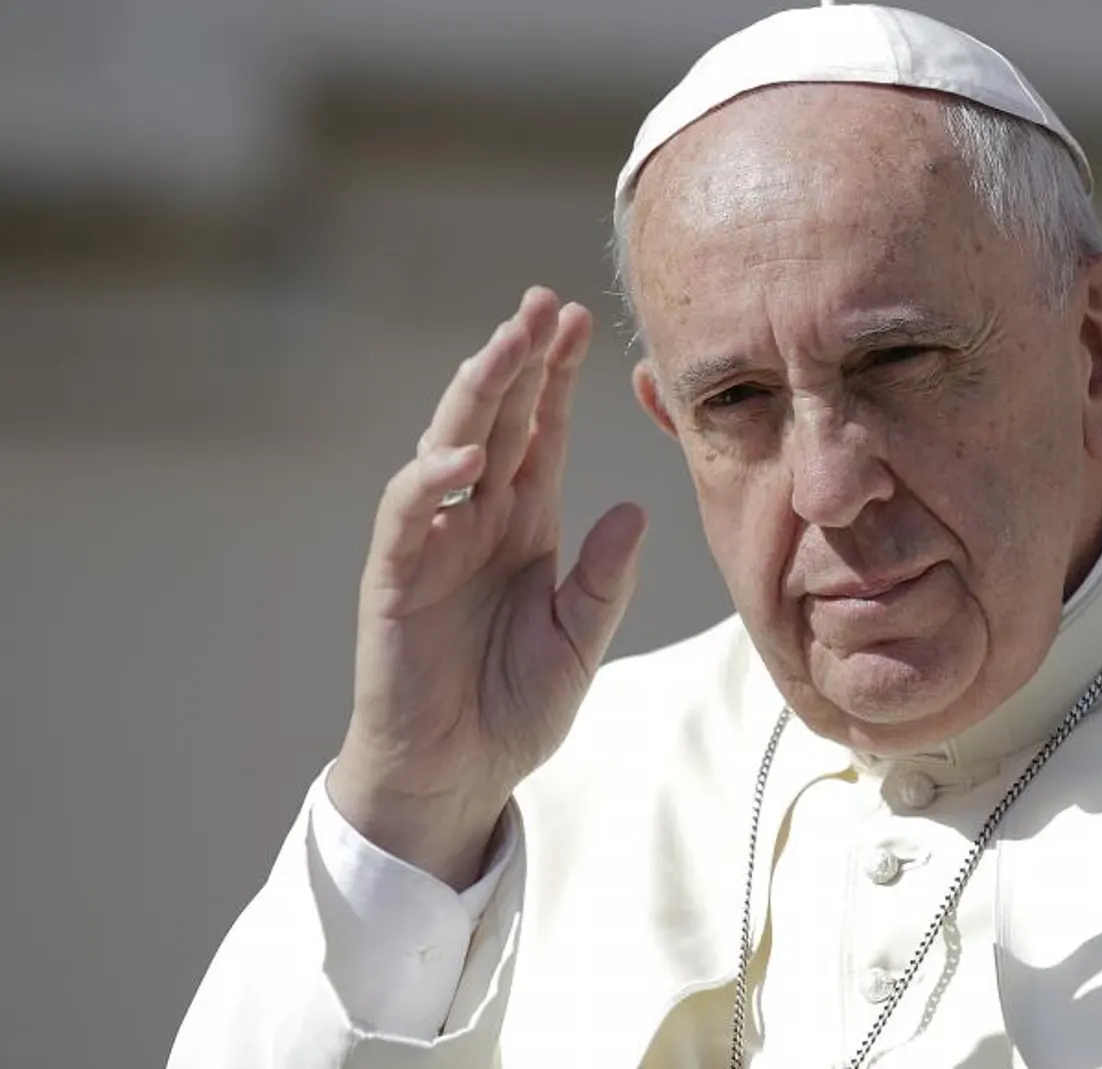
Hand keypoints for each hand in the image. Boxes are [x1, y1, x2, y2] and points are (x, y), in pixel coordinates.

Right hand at [328, 287, 646, 887]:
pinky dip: (431, 481)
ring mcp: (431, 543)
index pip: (541, 433)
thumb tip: (635, 509)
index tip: (581, 321)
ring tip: (506, 345)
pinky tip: (465, 456)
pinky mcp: (395, 578)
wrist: (457, 776)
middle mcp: (476, 519)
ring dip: (474, 395)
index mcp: (523, 524)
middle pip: (496, 421)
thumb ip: (604, 579)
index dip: (556, 378)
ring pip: (448, 447)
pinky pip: (408, 516)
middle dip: (517, 361)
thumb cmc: (513, 707)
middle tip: (543, 303)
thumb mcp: (579, 640)